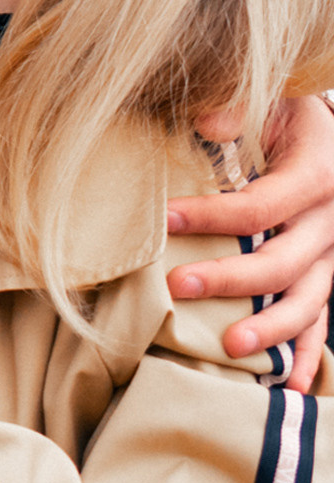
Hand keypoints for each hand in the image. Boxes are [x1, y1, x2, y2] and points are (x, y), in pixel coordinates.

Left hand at [168, 95, 333, 389]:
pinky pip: (321, 319)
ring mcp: (333, 254)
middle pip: (282, 261)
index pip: (260, 206)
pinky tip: (287, 383)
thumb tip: (208, 120)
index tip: (165, 219)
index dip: (212, 215)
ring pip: (306, 299)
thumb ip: (238, 109)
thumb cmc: (285, 113)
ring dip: (270, 327)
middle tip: (179, 286)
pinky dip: (306, 352)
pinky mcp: (328, 273)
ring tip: (229, 346)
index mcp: (316, 175)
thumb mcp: (270, 98)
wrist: (326, 131)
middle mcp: (331, 221)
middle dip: (231, 278)